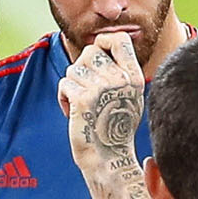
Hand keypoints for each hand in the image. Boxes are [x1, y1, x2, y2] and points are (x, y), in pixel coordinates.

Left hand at [59, 31, 147, 169]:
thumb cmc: (115, 128)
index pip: (119, 39)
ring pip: (74, 69)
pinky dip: (64, 97)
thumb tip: (101, 43)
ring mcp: (101, 89)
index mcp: (133, 77)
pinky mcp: (82, 99)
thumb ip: (120, 70)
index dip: (104, 41)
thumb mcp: (129, 95)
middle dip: (83, 68)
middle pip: (90, 52)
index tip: (99, 52)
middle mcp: (119, 80)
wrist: (108, 158)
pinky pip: (64, 83)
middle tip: (87, 89)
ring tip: (83, 105)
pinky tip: (74, 112)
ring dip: (73, 85)